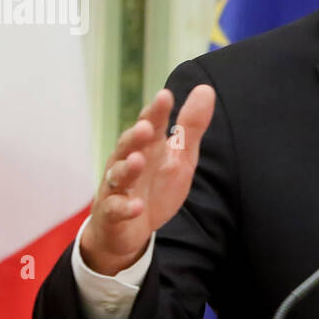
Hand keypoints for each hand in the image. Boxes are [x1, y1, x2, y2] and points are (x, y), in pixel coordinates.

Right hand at [79, 84, 215, 275]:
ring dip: (126, 168)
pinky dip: (125, 208)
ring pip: (117, 175)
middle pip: (128, 145)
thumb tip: (206, 88)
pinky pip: (115, 210)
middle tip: (145, 127)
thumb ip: (190, 126)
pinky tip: (137, 206)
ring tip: (137, 161)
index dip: (156, 111)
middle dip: (135, 136)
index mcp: (146, 147)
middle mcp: (127, 162)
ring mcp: (117, 188)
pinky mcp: (112, 214)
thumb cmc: (155, 186)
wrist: (130, 230)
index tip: (165, 96)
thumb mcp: (180, 156)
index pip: (149, 124)